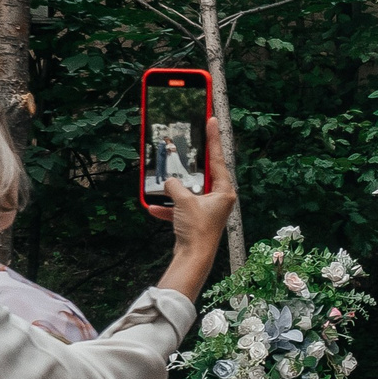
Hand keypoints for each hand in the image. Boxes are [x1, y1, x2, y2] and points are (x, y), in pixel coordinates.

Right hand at [151, 134, 237, 301]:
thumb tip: (168, 181)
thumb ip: (175, 185)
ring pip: (188, 189)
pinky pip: (179, 207)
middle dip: (191, 162)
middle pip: (203, 172)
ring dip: (174, 188)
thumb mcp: (184, 202)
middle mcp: (219, 198)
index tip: (212, 120)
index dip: (214, 138)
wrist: (193, 258)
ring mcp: (207, 208)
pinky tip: (153, 207)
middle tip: (187, 140)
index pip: (218, 158)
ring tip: (163, 177)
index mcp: (224, 191)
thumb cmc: (197, 230)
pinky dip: (167, 208)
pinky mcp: (195, 218)